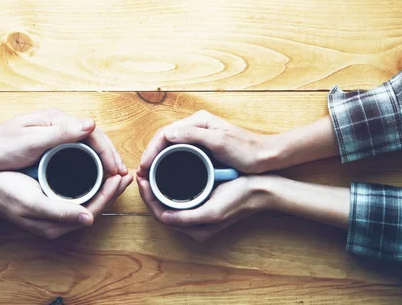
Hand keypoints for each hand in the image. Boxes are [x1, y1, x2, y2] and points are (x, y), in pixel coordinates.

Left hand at [0, 108, 126, 175]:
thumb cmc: (2, 146)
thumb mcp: (32, 142)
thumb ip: (62, 133)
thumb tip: (91, 124)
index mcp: (58, 119)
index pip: (93, 134)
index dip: (108, 152)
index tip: (117, 171)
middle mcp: (59, 122)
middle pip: (94, 138)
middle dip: (110, 156)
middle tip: (121, 176)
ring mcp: (55, 131)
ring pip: (88, 144)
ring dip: (102, 159)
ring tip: (113, 176)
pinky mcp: (51, 141)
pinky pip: (78, 149)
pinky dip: (90, 161)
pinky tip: (94, 173)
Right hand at [0, 171, 132, 238]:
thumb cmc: (7, 192)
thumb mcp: (33, 201)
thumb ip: (60, 212)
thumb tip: (88, 219)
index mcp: (57, 225)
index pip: (93, 210)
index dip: (109, 195)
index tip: (119, 177)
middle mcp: (59, 222)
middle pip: (94, 207)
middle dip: (111, 191)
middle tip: (126, 174)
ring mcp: (56, 213)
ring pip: (89, 201)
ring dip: (104, 187)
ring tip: (117, 173)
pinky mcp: (53, 202)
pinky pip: (79, 196)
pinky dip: (92, 184)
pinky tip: (97, 173)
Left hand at [136, 173, 348, 241]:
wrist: (260, 190)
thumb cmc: (238, 200)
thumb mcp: (212, 211)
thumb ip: (187, 218)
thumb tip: (164, 217)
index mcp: (194, 230)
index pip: (160, 215)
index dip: (147, 198)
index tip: (141, 179)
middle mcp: (193, 225)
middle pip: (161, 208)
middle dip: (149, 192)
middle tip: (141, 172)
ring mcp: (196, 214)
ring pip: (167, 202)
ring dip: (156, 188)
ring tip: (148, 171)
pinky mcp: (201, 203)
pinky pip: (177, 196)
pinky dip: (166, 186)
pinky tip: (162, 173)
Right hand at [139, 110, 270, 174]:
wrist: (266, 157)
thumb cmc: (246, 150)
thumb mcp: (220, 142)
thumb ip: (195, 135)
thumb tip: (169, 133)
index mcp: (197, 121)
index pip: (165, 133)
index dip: (151, 149)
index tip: (144, 165)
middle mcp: (196, 125)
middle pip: (164, 139)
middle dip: (150, 154)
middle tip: (142, 173)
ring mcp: (199, 136)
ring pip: (169, 146)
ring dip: (157, 158)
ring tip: (149, 174)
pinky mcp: (203, 147)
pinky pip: (178, 152)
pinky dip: (167, 161)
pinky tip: (164, 173)